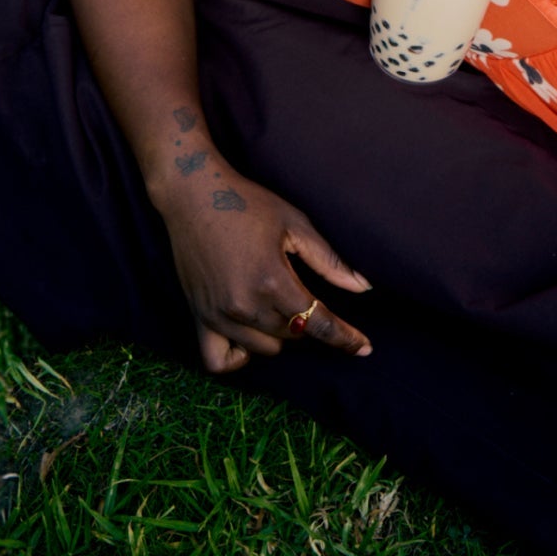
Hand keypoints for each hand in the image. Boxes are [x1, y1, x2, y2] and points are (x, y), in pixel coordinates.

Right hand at [154, 172, 373, 372]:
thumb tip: (363, 287)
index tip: (364, 348)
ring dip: (278, 334)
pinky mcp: (199, 316)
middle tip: (298, 291)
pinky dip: (239, 356)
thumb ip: (329, 260)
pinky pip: (219, 360)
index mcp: (272, 281)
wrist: (192, 195)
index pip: (318, 324)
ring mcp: (218, 314)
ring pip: (264, 348)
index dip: (345, 339)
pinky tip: (249, 337)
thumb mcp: (294, 223)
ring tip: (274, 305)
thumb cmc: (246, 204)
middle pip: (293, 335)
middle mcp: (245, 304)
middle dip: (306, 320)